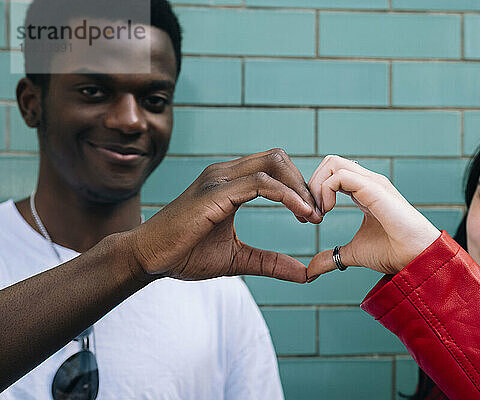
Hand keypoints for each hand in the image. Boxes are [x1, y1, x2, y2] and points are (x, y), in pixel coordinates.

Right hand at [126, 149, 321, 282]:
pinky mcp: (215, 192)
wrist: (147, 258)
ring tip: (312, 216)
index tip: (312, 215)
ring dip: (299, 188)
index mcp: (229, 183)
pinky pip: (260, 183)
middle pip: (277, 158)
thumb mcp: (237, 259)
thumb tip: (304, 275)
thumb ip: (270, 263)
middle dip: (303, 183)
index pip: (273, 168)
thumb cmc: (185, 254)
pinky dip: (286, 196)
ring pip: (272, 164)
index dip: (298, 187)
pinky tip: (300, 214)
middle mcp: (224, 173)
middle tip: (317, 214)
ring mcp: (218, 179)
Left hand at [306, 155, 439, 278]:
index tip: (312, 218)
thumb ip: (331, 257)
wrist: (415, 258)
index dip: (314, 192)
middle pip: (330, 162)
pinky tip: (328, 211)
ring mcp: (371, 182)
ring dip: (317, 187)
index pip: (331, 174)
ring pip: (333, 163)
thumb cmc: (393, 253)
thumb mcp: (353, 254)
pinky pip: (340, 175)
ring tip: (321, 213)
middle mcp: (367, 182)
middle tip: (312, 214)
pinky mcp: (374, 188)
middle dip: (311, 185)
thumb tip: (311, 269)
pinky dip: (325, 190)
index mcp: (363, 191)